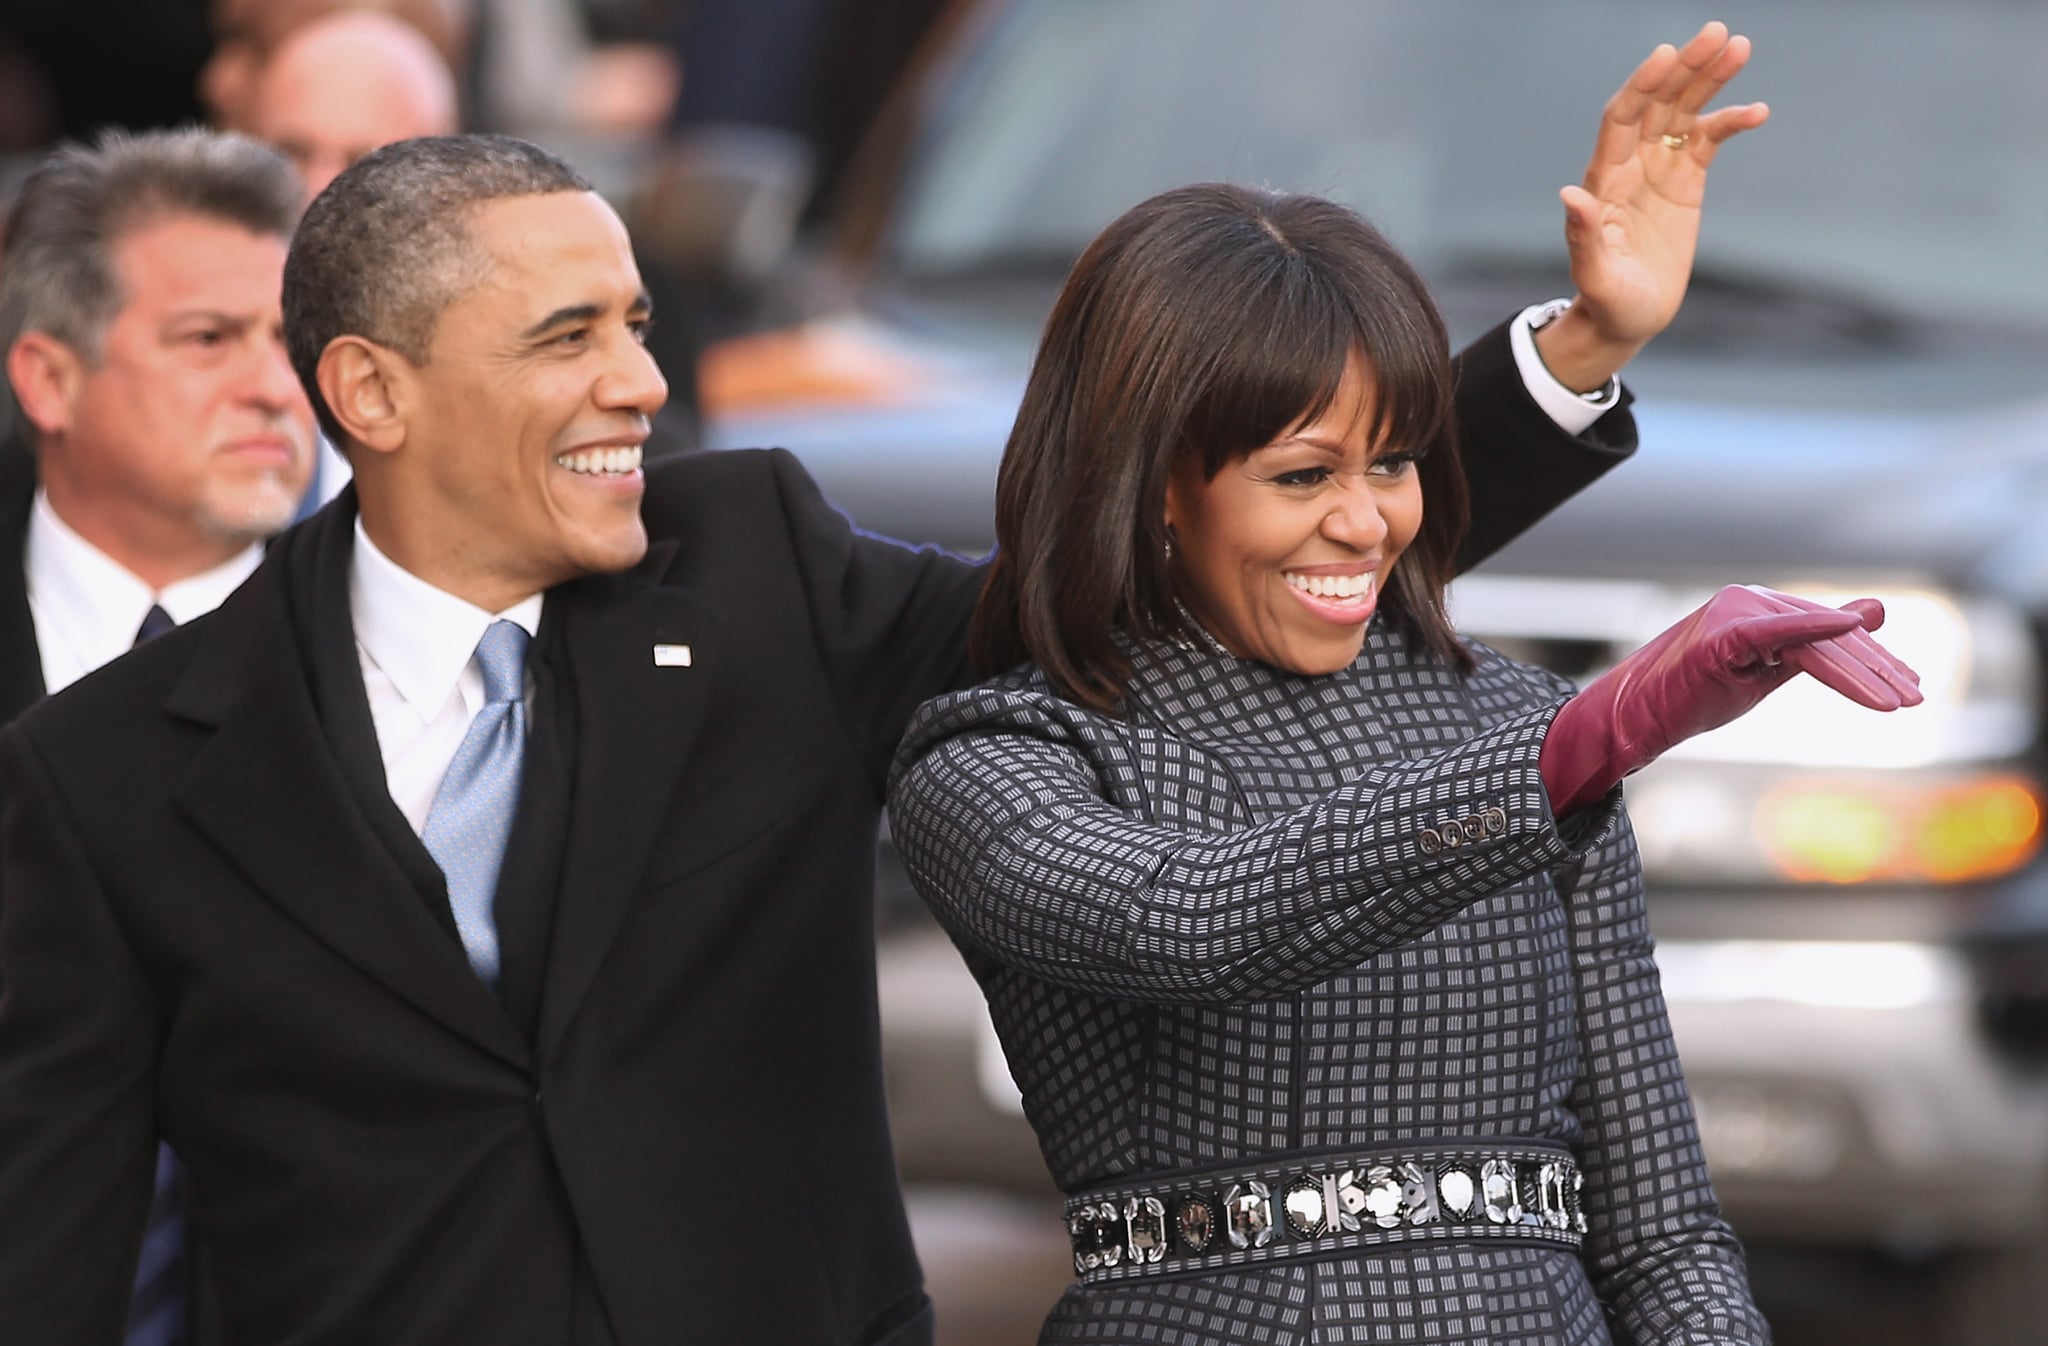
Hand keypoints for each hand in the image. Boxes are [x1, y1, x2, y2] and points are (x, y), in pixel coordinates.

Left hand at [1534, 21, 1770, 391]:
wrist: (1628, 320)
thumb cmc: (1607, 302)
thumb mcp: (1596, 276)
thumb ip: (1584, 237)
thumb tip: (1570, 196)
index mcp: (1604, 182)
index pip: (1620, 120)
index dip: (1641, 86)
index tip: (1666, 55)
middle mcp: (1630, 165)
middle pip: (1657, 103)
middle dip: (1684, 68)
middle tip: (1716, 32)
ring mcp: (1659, 169)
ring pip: (1684, 112)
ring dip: (1710, 80)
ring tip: (1740, 46)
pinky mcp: (1686, 181)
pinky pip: (1709, 140)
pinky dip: (1731, 122)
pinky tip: (1757, 111)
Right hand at [1540, 586, 1922, 815]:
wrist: (1635, 718)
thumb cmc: (1692, 698)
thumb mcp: (1767, 674)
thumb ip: (1818, 647)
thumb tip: (1875, 613)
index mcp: (1760, 609)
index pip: (1830, 633)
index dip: (1874, 660)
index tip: (1911, 687)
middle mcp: (1750, 600)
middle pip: (1830, 635)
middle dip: (1877, 668)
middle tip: (1917, 697)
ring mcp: (1735, 613)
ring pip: (1814, 642)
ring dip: (1861, 673)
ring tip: (1898, 703)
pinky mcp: (1722, 635)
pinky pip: (1779, 631)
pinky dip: (1816, 627)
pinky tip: (1852, 624)